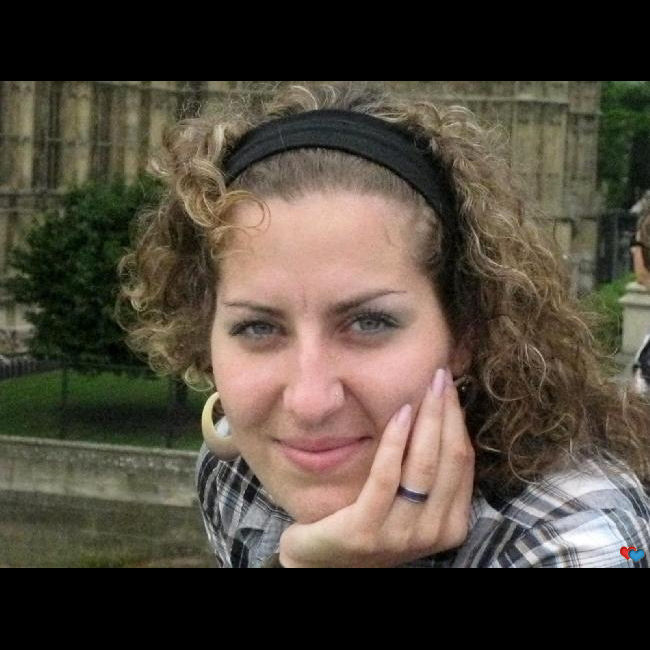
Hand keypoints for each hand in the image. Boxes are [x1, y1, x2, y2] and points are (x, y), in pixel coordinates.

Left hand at [278, 367, 474, 567]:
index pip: (463, 462)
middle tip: (440, 375)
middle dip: (447, 411)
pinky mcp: (365, 530)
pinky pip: (386, 476)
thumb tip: (439, 413)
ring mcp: (400, 535)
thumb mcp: (409, 504)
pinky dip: (395, 440)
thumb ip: (427, 474)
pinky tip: (400, 412)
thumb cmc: (368, 523)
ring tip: (426, 385)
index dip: (458, 419)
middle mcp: (432, 533)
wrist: (321, 562)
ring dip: (428, 419)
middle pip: (449, 459)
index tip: (449, 386)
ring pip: (424, 465)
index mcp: (450, 525)